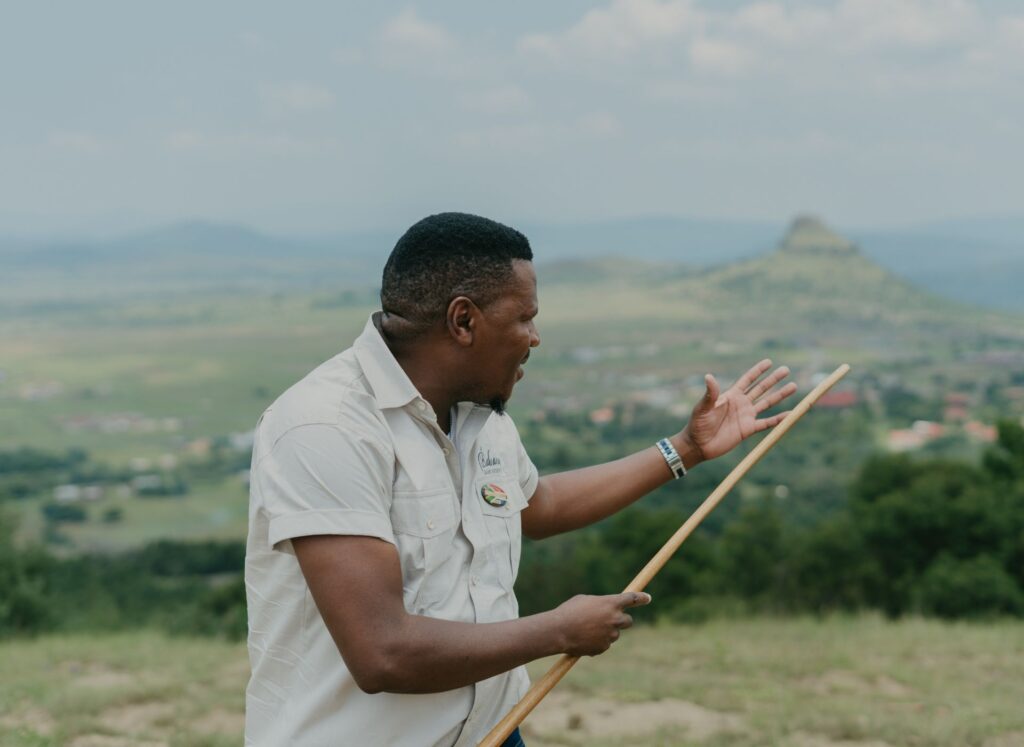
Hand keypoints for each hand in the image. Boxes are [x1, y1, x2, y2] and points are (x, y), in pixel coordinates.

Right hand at [554, 591, 651, 656]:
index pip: (632, 599)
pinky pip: (604, 643)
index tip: (648, 598)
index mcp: (611, 603)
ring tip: (587, 629)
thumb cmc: (569, 611)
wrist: (559, 631)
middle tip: (611, 619)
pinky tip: (583, 638)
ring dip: (606, 631)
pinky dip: (597, 641)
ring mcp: (610, 635)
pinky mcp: (604, 647)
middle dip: (621, 620)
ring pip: (614, 633)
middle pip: (628, 621)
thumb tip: (604, 610)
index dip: (641, 598)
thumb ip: (599, 604)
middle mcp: (615, 619)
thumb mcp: (585, 600)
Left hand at [681, 359, 796, 462]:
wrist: (699, 445)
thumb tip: (709, 376)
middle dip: (773, 379)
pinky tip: (790, 414)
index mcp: (731, 395)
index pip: (747, 380)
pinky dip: (779, 419)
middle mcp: (741, 404)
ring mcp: (746, 416)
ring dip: (780, 395)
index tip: (769, 362)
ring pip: (767, 403)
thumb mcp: (703, 407)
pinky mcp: (748, 429)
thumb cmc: (697, 424)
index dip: (758, 371)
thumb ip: (710, 394)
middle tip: (786, 369)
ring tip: (794, 386)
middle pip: (761, 388)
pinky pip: (767, 423)